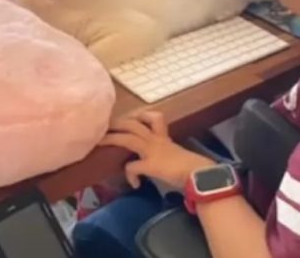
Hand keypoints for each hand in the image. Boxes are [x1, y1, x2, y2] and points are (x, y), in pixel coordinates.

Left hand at [100, 111, 214, 188]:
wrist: (199, 173)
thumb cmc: (192, 166)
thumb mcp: (177, 154)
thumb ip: (167, 152)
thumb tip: (161, 161)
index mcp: (164, 136)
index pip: (154, 117)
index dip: (141, 115)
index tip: (129, 118)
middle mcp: (156, 139)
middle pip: (134, 123)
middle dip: (117, 122)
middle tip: (104, 124)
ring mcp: (152, 150)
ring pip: (128, 138)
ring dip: (112, 139)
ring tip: (100, 142)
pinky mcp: (150, 164)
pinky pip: (133, 167)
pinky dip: (130, 175)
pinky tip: (135, 183)